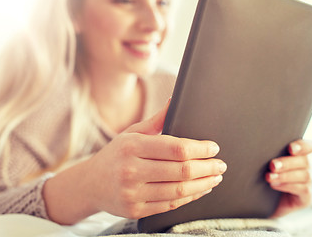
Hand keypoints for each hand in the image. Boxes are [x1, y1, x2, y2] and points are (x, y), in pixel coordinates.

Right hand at [84, 102, 226, 219]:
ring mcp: (132, 193)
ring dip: (203, 184)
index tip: (214, 148)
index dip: (200, 148)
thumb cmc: (114, 155)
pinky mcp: (135, 210)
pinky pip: (170, 205)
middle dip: (207, 167)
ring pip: (179, 191)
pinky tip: (200, 190)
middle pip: (181, 170)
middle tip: (221, 164)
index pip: (176, 147)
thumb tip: (174, 101)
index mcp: (131, 146)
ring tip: (215, 177)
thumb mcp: (131, 134)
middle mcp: (131, 170)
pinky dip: (190, 198)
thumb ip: (156, 121)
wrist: (90, 184)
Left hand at [266, 139, 311, 217]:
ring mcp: (310, 183)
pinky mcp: (306, 197)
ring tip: (269, 177)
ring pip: (304, 175)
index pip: (308, 147)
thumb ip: (271, 154)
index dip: (301, 146)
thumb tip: (259, 147)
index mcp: (301, 155)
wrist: (265, 200)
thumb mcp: (269, 164)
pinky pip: (303, 189)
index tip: (290, 148)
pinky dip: (287, 185)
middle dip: (287, 163)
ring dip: (284, 175)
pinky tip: (274, 185)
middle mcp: (309, 168)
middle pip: (305, 161)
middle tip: (272, 165)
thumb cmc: (267, 175)